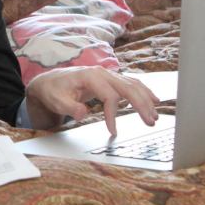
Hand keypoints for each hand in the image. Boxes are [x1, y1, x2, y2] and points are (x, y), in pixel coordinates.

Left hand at [25, 66, 158, 135]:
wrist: (50, 82)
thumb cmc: (53, 91)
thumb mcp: (56, 101)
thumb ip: (69, 107)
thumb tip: (82, 114)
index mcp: (90, 76)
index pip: (109, 95)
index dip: (112, 114)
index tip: (112, 131)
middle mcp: (102, 73)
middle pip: (127, 87)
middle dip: (141, 104)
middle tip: (150, 121)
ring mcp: (108, 75)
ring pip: (133, 84)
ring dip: (146, 99)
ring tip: (154, 116)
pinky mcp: (110, 81)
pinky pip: (131, 84)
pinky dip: (143, 92)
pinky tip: (153, 100)